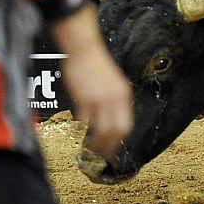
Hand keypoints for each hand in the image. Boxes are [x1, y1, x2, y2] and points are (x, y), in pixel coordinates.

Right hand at [52, 5, 132, 159]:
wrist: (84, 48)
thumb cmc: (95, 63)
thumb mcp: (111, 82)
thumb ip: (113, 99)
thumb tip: (109, 118)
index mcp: (123, 95)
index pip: (126, 125)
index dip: (118, 140)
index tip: (110, 148)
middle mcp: (115, 99)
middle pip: (116, 132)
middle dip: (107, 147)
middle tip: (98, 155)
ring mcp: (100, 100)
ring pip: (101, 131)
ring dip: (94, 143)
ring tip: (87, 148)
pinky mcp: (85, 99)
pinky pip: (83, 122)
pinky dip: (80, 130)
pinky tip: (76, 132)